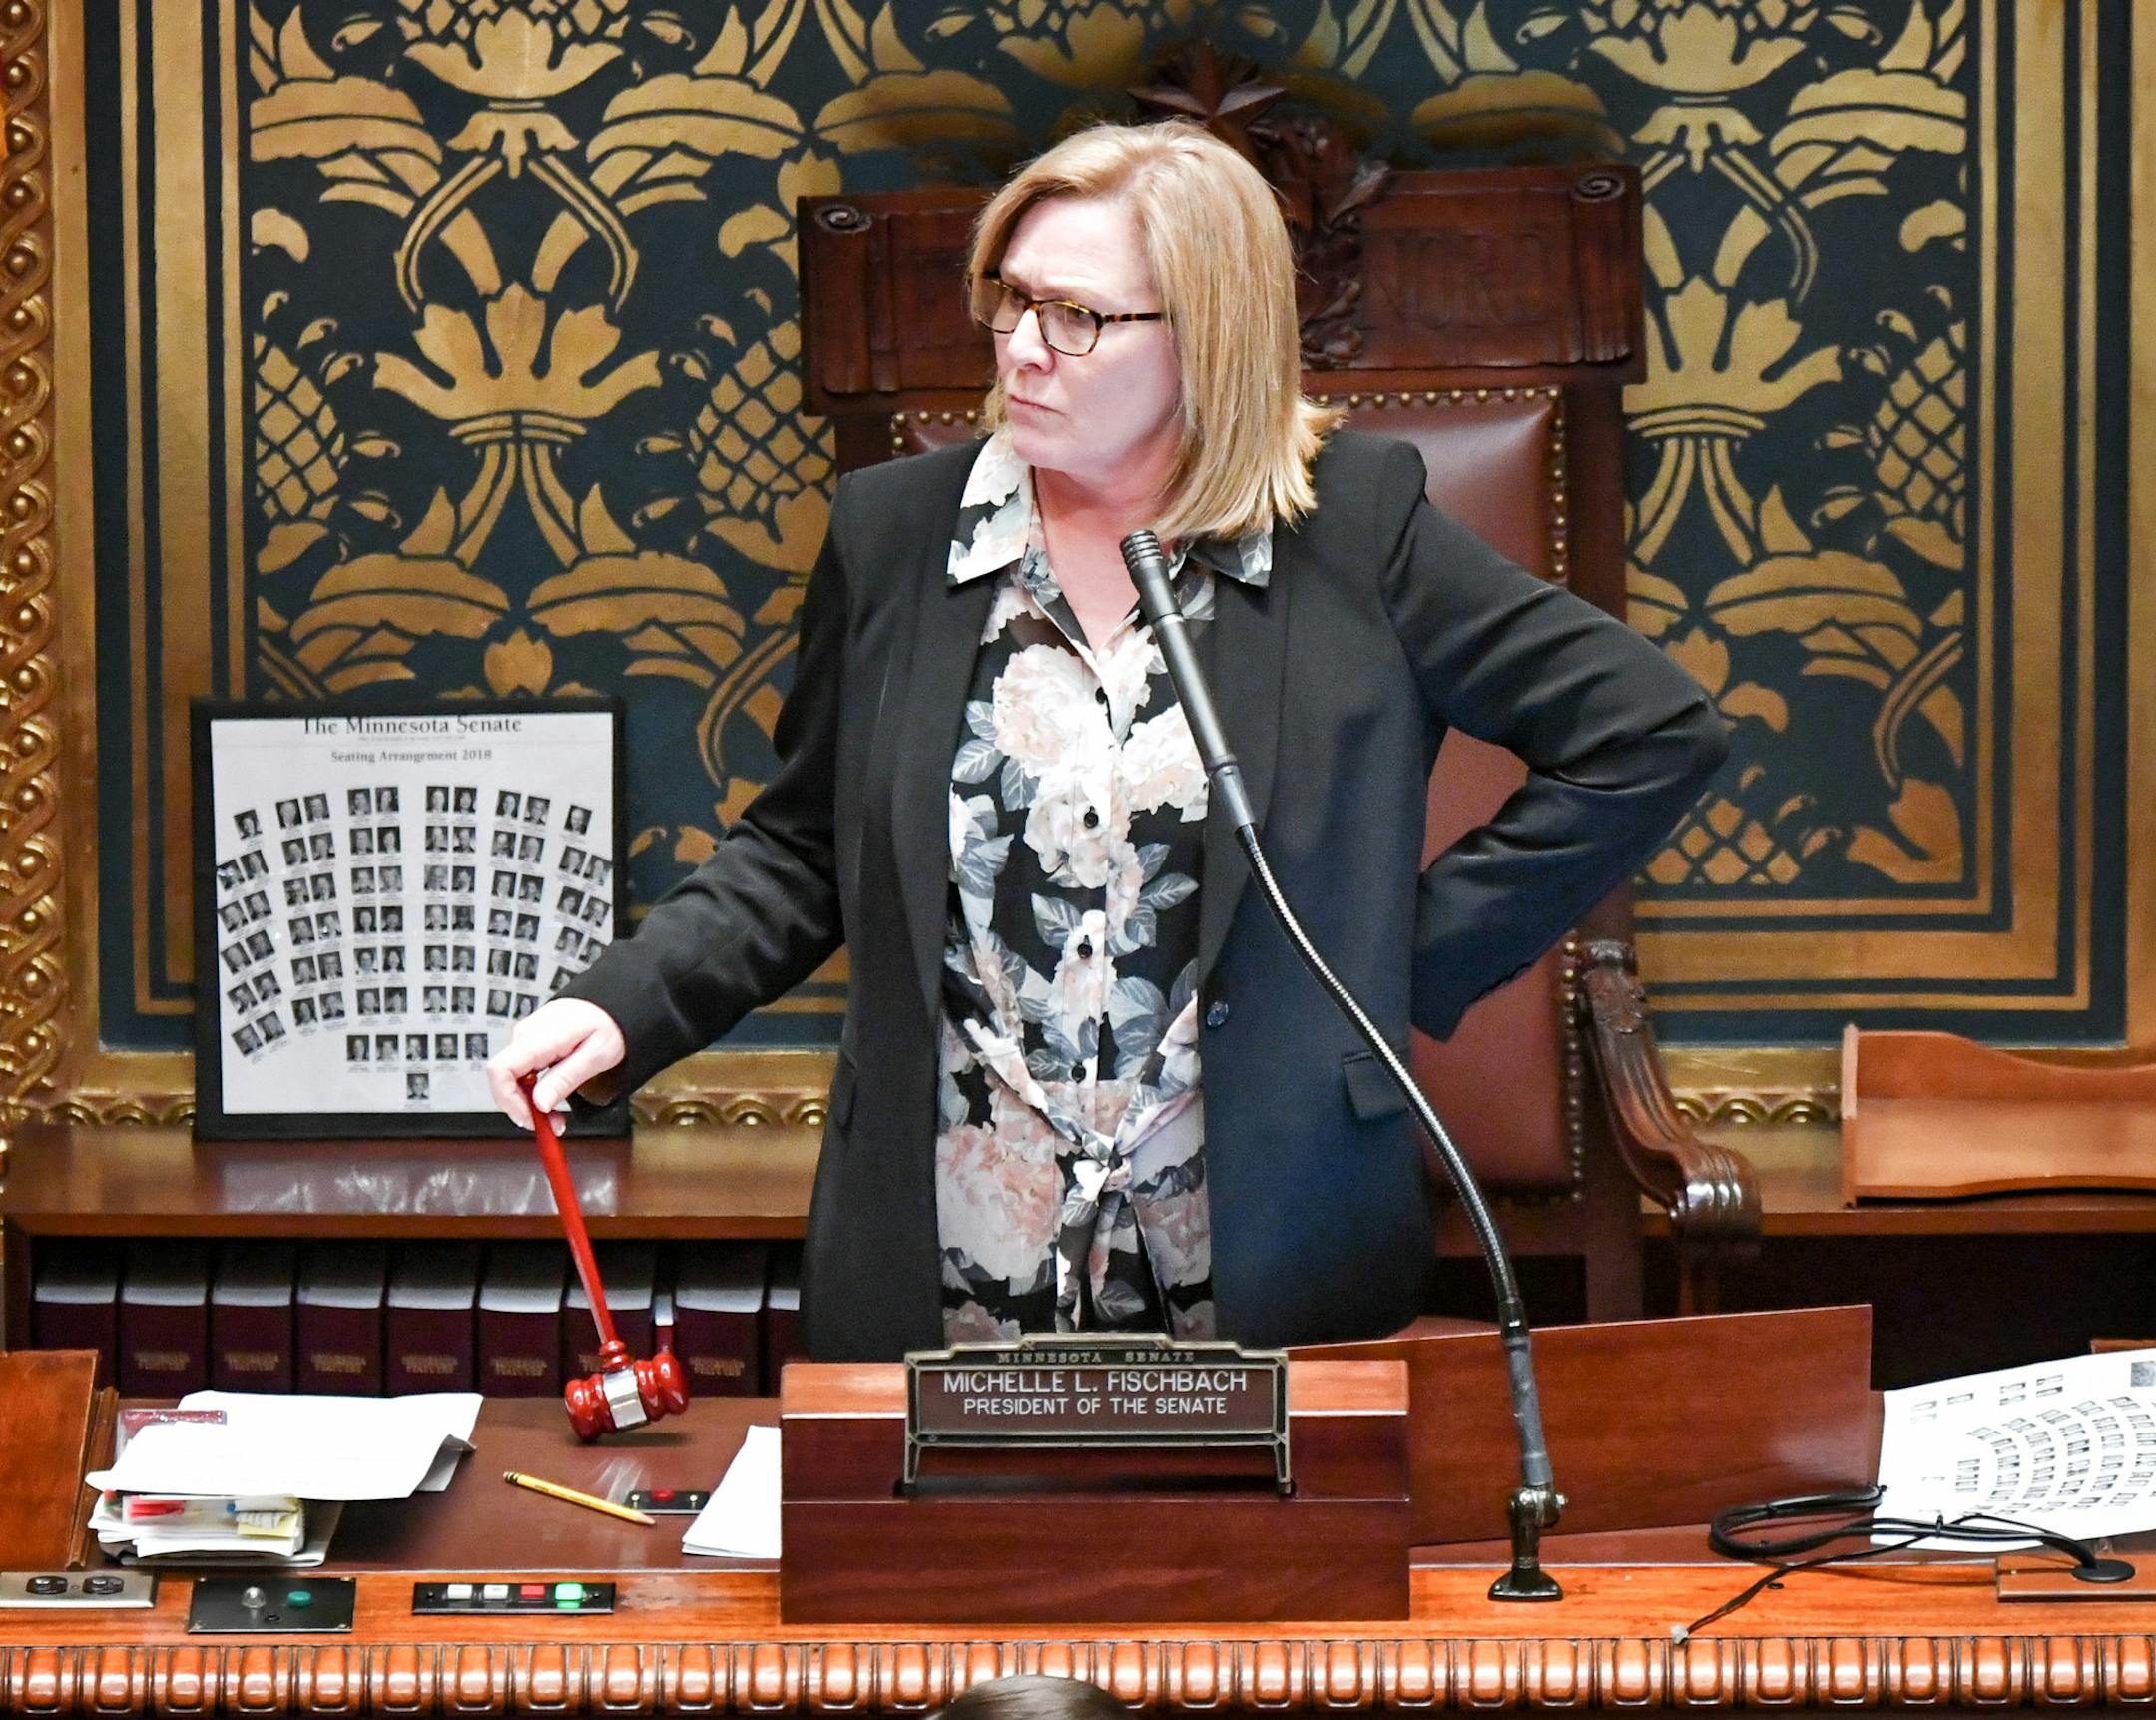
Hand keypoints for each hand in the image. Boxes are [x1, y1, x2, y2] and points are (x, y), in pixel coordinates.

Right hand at [484, 999, 626, 1129]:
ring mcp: (526, 1038)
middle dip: (523, 1108)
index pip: (500, 1070)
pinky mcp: (531, 1043)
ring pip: (513, 1079)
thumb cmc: (610, 1023)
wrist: (615, 1002)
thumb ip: (565, 1079)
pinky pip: (523, 1072)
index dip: (508, 1101)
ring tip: (557, 1116)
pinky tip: (551, 1097)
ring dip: (530, 1102)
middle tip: (552, 1126)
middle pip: (505, 1080)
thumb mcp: (596, 1056)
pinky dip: (534, 1090)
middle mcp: (526, 1035)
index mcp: (539, 1037)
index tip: (530, 1120)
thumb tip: (539, 1103)